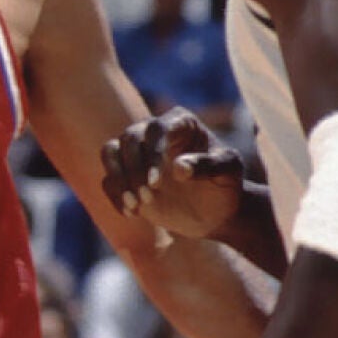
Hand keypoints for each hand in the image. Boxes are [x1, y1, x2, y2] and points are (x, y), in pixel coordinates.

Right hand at [101, 108, 243, 239]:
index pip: (156, 128)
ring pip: (110, 151)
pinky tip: (132, 214)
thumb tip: (178, 168)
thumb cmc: (226, 185)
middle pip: (129, 138)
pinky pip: (108, 179)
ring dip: (119, 179)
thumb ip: (208, 166)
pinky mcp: (128, 177)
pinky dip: (115, 195)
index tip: (156, 182)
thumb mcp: (229, 172)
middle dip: (134, 169)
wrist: (216, 212)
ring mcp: (139, 154)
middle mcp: (155, 133)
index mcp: (180, 124)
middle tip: (148, 197)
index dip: (152, 153)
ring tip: (136, 205)